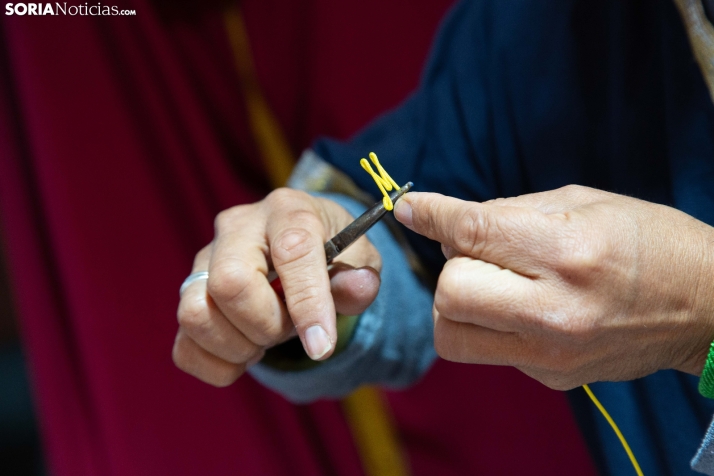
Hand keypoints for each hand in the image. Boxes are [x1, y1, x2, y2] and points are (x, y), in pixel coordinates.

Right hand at [173, 188, 381, 386]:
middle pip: (229, 282)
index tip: (321, 345)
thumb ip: (361, 277)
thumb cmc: (331, 253)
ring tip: (266, 339)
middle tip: (289, 328)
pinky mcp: (189, 296)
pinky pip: (184, 346)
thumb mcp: (359, 259)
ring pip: (196, 314)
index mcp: (287, 210)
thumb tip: (358, 288)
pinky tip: (245, 354)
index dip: (307, 303)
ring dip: (239, 345)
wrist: (298, 249)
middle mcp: (237, 228)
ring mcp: (203, 261)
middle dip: (266, 324)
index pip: (291, 251)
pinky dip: (218, 365)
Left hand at [394, 185, 713, 389]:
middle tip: (478, 254)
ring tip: (490, 285)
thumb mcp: (582, 203)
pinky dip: (486, 325)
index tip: (408, 208)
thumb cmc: (647, 240)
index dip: (431, 214)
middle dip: (451, 267)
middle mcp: (554, 310)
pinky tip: (519, 308)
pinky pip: (486, 352)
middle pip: (449, 293)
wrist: (706, 306)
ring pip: (451, 335)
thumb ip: (506, 213)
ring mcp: (550, 353)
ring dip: (456, 304)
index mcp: (566, 252)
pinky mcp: (550, 377)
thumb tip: (445, 222)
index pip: (471, 232)